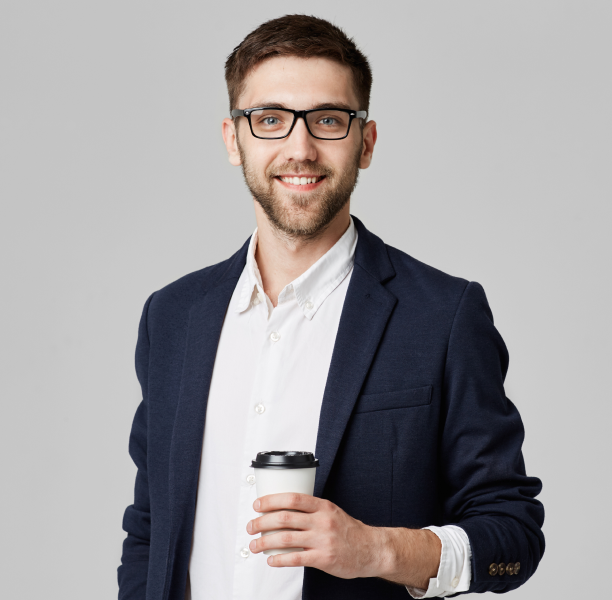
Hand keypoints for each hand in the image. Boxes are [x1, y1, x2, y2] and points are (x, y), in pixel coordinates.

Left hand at [246, 493, 388, 578]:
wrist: (371, 549)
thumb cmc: (349, 531)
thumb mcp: (332, 512)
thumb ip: (312, 510)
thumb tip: (284, 509)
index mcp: (323, 506)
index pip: (292, 498)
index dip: (271, 500)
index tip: (258, 504)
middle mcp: (322, 521)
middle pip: (284, 518)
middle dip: (262, 521)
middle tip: (251, 525)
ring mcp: (323, 540)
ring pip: (286, 538)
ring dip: (265, 541)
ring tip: (254, 544)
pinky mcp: (323, 559)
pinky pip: (295, 558)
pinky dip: (279, 559)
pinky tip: (271, 559)